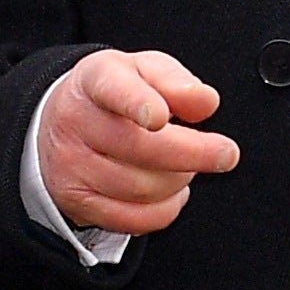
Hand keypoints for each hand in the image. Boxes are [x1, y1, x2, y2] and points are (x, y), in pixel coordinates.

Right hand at [38, 49, 241, 237]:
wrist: (63, 124)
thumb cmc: (118, 95)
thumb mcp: (145, 71)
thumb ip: (177, 81)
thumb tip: (205, 102)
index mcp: (96, 78)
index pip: (114, 89)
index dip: (137, 103)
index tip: (159, 116)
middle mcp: (75, 121)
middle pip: (139, 147)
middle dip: (193, 154)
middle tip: (226, 154)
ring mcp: (71, 165)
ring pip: (143, 188)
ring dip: (180, 181)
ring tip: (184, 166)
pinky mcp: (77, 201)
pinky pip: (135, 219)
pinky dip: (165, 209)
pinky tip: (170, 191)